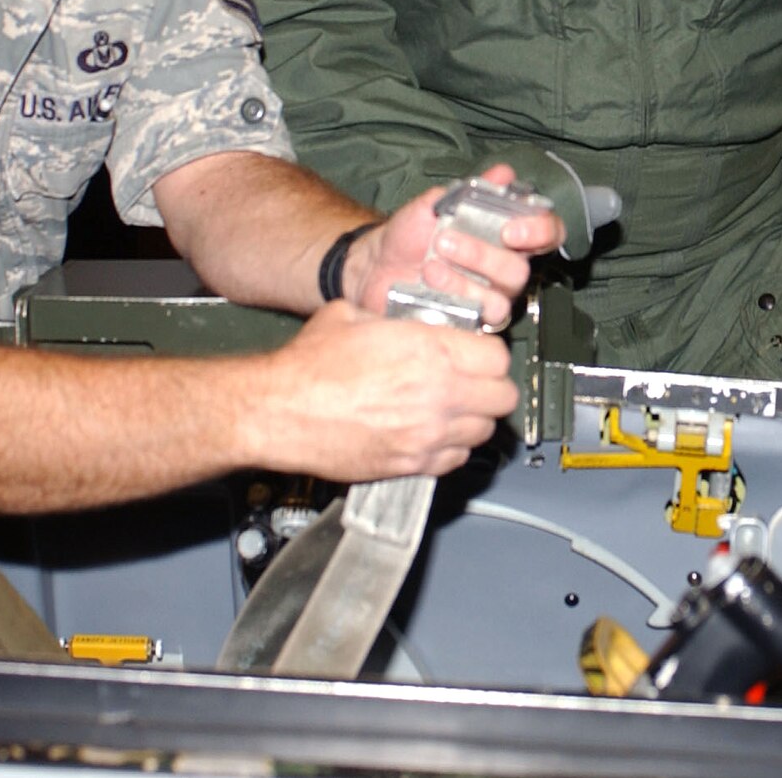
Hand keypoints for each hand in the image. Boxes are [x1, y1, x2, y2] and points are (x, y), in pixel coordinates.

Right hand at [256, 300, 518, 479]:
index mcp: (430, 351)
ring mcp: (426, 435)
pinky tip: (433, 433)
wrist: (279, 411)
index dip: (489, 354)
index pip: (498, 356)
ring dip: (475, 419)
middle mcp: (437, 394)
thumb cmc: (308, 366)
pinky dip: (452, 448)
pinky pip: (455, 461)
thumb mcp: (354, 315)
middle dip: (492, 387)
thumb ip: (396, 320)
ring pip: (483, 432)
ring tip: (455, 408)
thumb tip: (411, 324)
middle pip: (502, 397)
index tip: (477, 354)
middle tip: (475, 382)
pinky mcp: (410, 465)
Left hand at [349, 163, 563, 329]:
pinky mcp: (468, 323)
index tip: (512, 228)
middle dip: (483, 254)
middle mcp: (504, 271)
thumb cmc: (412, 234)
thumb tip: (503, 172)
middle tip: (445, 240)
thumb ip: (471, 190)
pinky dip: (453, 296)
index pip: (547, 234)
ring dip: (464, 279)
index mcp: (507, 237)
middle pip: (520, 270)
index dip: (541, 231)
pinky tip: (430, 283)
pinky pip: (476, 319)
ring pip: (500, 299)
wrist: (375, 265)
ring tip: (431, 264)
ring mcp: (488, 300)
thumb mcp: (437, 202)